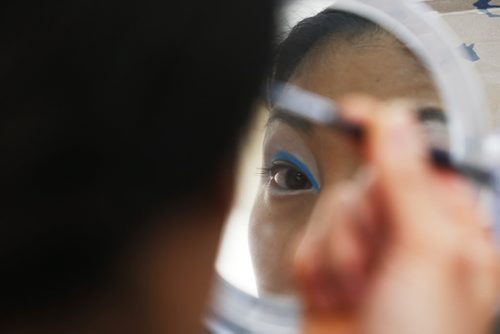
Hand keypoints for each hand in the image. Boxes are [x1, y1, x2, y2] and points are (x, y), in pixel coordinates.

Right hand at [293, 97, 499, 333]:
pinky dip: (316, 270)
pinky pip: (309, 241)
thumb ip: (407, 180)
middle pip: (366, 183)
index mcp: (451, 229)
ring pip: (332, 210)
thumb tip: (394, 122)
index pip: (416, 158)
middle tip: (376, 263)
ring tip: (356, 292)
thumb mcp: (427, 254)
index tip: (354, 111)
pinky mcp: (330, 271)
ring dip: (338, 253)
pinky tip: (334, 299)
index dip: (384, 132)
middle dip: (362, 224)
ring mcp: (366, 254)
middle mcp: (408, 237)